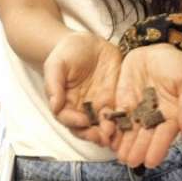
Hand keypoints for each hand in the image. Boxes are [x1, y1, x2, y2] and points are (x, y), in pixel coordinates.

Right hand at [43, 31, 122, 145]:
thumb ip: (54, 83)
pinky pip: (119, 113)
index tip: (83, 122)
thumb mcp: (56, 63)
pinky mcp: (114, 99)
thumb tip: (54, 105)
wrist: (87, 43)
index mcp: (65, 102)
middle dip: (92, 135)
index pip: (67, 118)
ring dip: (108, 132)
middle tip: (101, 137)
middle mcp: (81, 108)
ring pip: (102, 125)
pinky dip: (122, 121)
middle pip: (85, 128)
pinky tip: (128, 123)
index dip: (74, 122)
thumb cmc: (67, 53)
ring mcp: (98, 105)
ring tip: (114, 134)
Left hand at [111, 43, 181, 167]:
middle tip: (130, 162)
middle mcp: (153, 118)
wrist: (158, 48)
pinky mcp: (123, 102)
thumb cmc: (177, 66)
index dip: (157, 148)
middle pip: (145, 137)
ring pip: (130, 131)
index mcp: (172, 116)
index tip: (150, 162)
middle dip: (137, 150)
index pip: (164, 135)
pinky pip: (117, 117)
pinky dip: (112, 128)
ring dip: (124, 144)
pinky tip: (107, 138)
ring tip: (119, 157)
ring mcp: (137, 111)